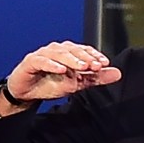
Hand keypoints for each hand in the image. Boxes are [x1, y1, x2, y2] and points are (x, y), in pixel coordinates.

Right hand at [0, 41, 122, 113]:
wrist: (26, 92)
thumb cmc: (49, 84)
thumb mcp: (76, 84)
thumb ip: (95, 78)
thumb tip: (117, 73)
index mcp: (68, 52)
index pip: (83, 50)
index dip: (94, 55)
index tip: (104, 63)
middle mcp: (56, 50)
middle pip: (72, 50)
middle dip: (85, 57)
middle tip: (95, 65)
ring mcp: (43, 54)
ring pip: (59, 54)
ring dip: (71, 60)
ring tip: (82, 66)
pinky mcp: (31, 61)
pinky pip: (42, 61)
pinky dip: (52, 64)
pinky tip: (61, 69)